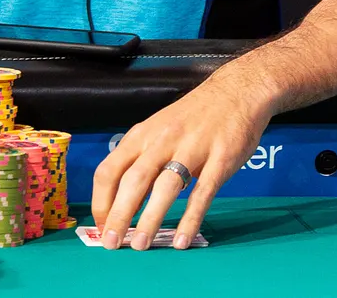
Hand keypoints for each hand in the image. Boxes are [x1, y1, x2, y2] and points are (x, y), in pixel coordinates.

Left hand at [90, 69, 271, 250]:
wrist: (236, 92)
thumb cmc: (192, 116)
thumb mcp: (158, 130)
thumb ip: (141, 161)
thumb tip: (122, 202)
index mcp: (141, 135)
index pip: (109, 170)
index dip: (101, 201)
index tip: (101, 225)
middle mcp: (162, 141)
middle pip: (133, 181)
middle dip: (119, 215)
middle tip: (110, 243)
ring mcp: (192, 149)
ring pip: (165, 187)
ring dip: (149, 219)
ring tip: (140, 245)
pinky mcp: (220, 159)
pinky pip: (202, 193)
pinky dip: (190, 218)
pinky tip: (182, 239)